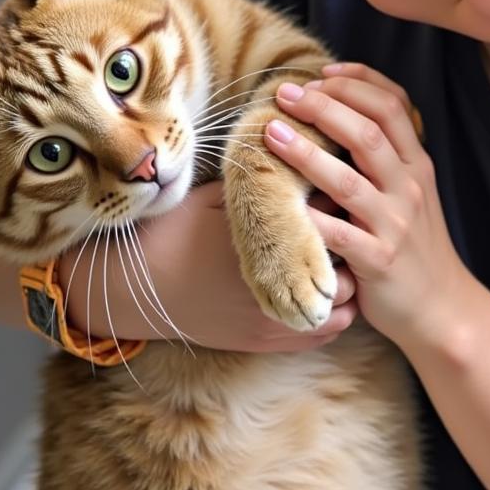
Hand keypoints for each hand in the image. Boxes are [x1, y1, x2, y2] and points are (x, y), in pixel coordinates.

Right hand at [57, 180, 358, 352]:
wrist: (135, 285)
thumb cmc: (174, 230)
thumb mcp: (219, 194)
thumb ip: (264, 178)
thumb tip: (299, 148)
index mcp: (272, 238)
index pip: (336, 219)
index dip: (344, 201)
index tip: (343, 189)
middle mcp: (281, 283)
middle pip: (351, 262)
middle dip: (354, 242)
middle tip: (350, 224)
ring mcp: (277, 318)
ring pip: (346, 302)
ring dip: (351, 279)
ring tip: (341, 257)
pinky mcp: (269, 342)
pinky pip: (327, 331)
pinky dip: (337, 312)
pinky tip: (328, 290)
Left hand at [263, 63, 473, 348]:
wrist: (442, 307)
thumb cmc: (414, 244)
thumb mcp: (410, 192)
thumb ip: (384, 156)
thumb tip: (336, 112)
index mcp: (417, 164)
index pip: (393, 105)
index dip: (356, 81)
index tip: (321, 72)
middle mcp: (409, 187)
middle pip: (368, 132)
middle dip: (324, 105)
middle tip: (284, 92)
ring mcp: (395, 224)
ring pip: (349, 180)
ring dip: (306, 153)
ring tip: (270, 132)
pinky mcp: (379, 261)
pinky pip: (339, 235)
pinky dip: (310, 217)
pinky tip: (281, 204)